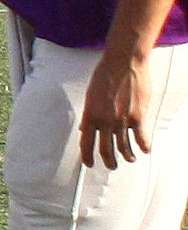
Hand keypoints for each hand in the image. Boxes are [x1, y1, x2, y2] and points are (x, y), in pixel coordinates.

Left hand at [79, 54, 150, 168]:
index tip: (89, 164)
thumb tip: (84, 128)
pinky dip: (143, 146)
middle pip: (105, 149)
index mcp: (90, 115)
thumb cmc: (104, 75)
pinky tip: (145, 150)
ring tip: (129, 159)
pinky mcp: (137, 117)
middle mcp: (104, 121)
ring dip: (127, 156)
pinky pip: (141, 137)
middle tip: (111, 166)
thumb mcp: (90, 95)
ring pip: (124, 147)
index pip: (86, 142)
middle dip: (108, 161)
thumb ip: (90, 113)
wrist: (123, 63)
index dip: (87, 156)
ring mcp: (121, 120)